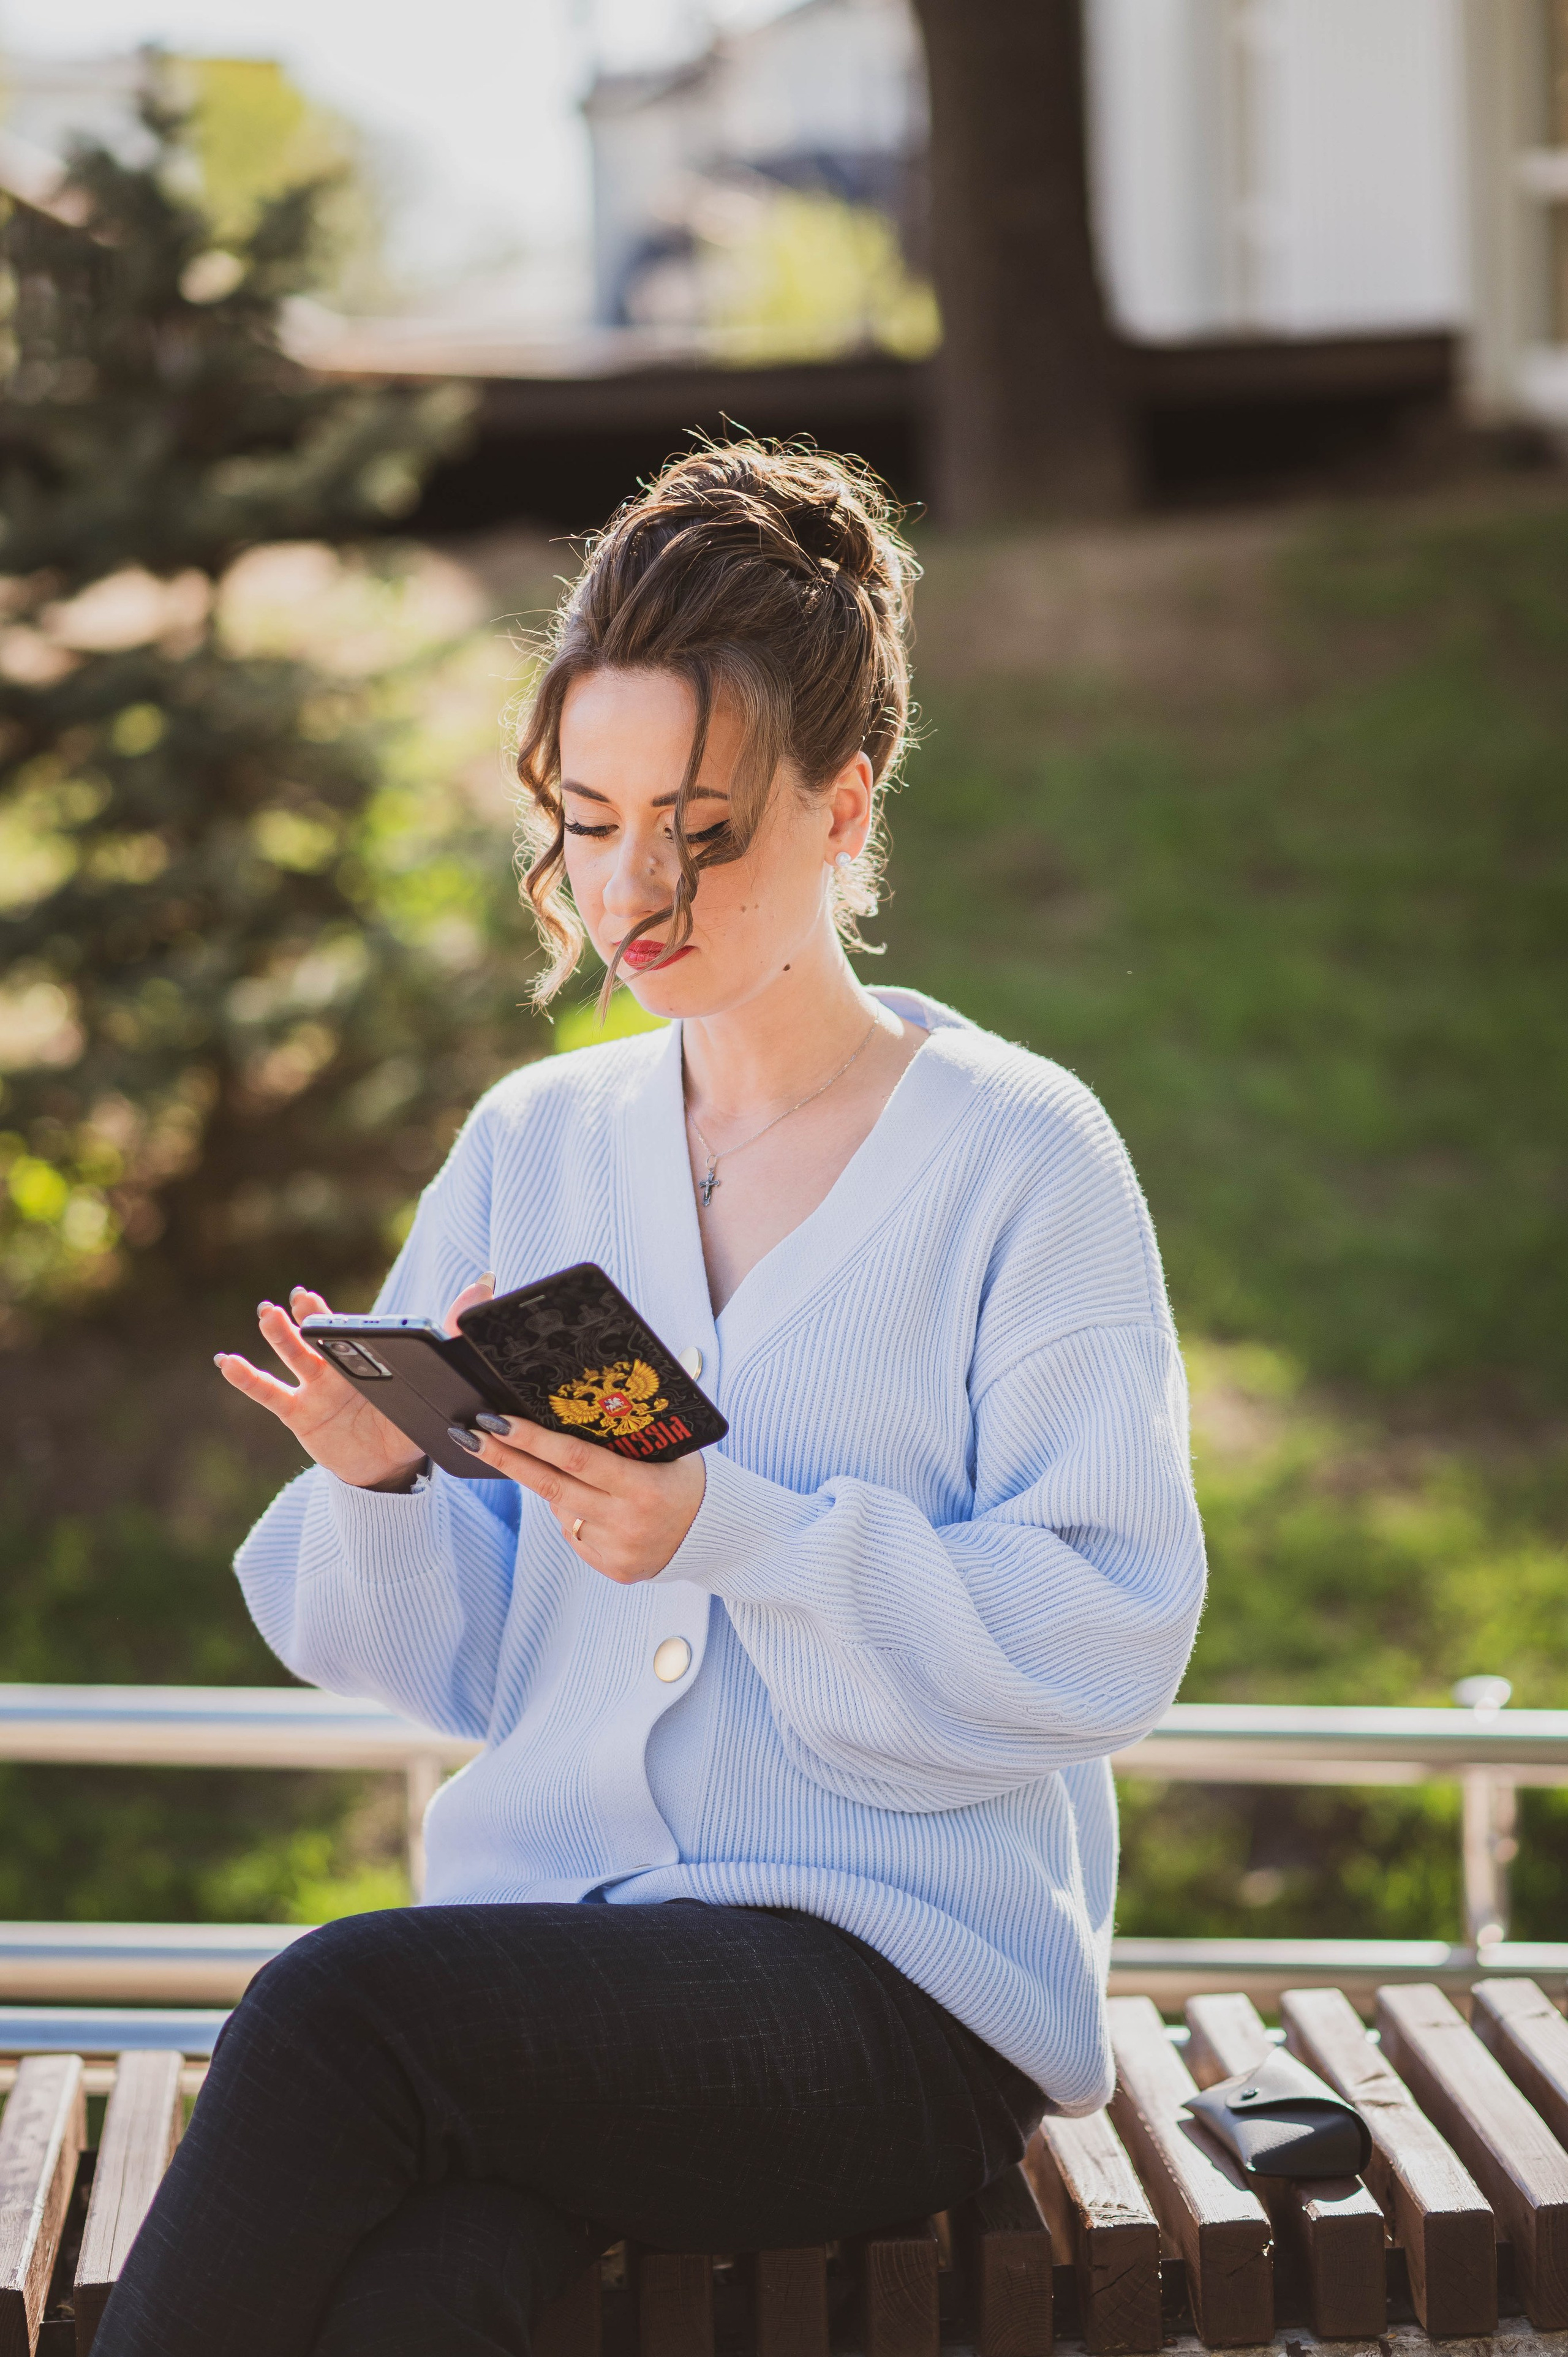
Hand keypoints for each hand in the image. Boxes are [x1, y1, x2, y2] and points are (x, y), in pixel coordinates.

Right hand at [214, 1277, 496, 1490]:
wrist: (388, 1467)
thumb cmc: (409, 1418)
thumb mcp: (435, 1380)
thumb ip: (455, 1334)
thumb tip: (485, 1283)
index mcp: (370, 1356)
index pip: (352, 1328)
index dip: (335, 1315)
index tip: (316, 1296)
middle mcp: (339, 1365)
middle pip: (320, 1335)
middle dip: (309, 1316)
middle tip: (298, 1297)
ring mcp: (316, 1388)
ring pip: (294, 1356)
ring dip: (279, 1335)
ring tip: (266, 1313)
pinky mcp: (301, 1415)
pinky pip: (270, 1393)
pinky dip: (246, 1377)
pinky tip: (226, 1361)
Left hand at [462, 1415, 705, 1584]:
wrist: (719, 1533)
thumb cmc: (687, 1476)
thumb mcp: (667, 1449)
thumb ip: (624, 1438)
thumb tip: (568, 1411)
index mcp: (643, 1487)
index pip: (574, 1459)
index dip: (530, 1440)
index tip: (495, 1421)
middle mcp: (627, 1522)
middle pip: (550, 1486)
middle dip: (505, 1458)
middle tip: (471, 1434)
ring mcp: (618, 1550)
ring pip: (561, 1511)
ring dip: (550, 1485)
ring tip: (570, 1469)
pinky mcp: (614, 1569)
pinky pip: (575, 1533)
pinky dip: (575, 1513)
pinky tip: (597, 1504)